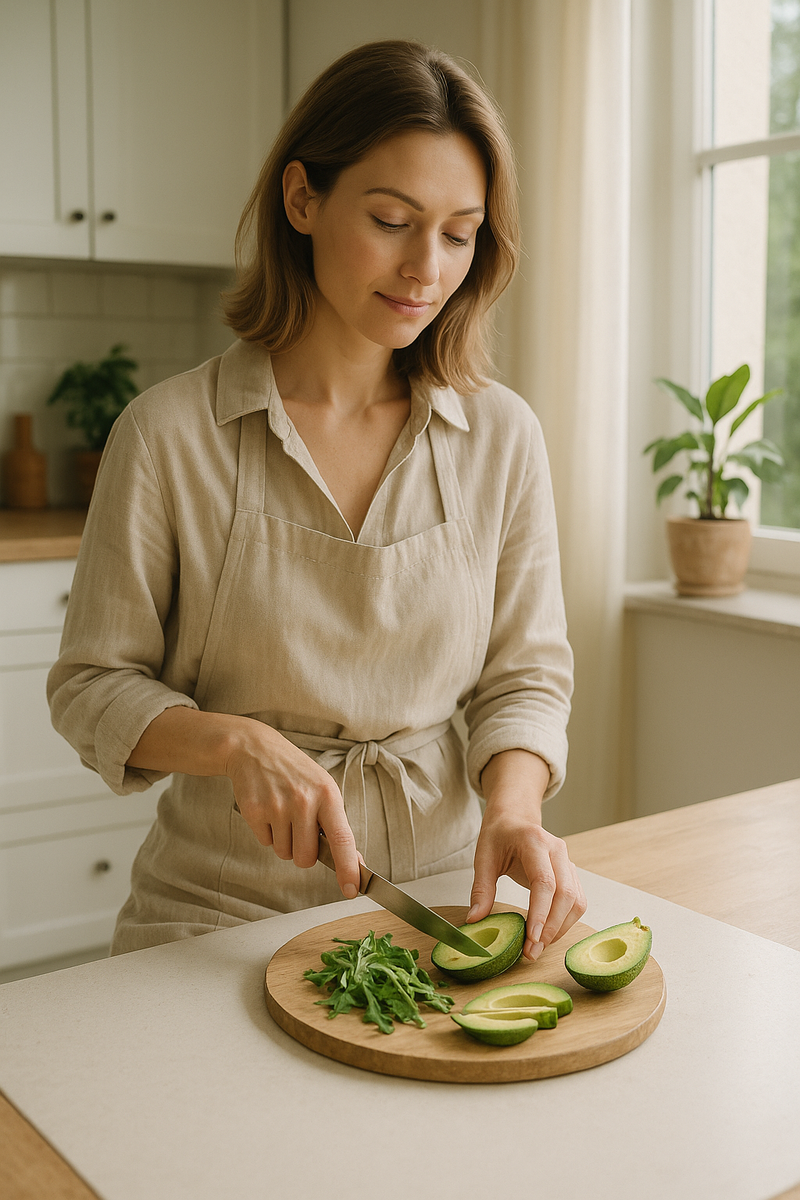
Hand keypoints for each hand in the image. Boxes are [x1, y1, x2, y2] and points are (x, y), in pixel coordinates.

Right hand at [126, 706, 361, 899]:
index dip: (348, 868)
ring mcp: (278, 806)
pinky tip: (267, 809)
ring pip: (284, 854)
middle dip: (303, 852)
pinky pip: (265, 843)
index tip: (352, 890)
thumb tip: (355, 863)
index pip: (342, 839)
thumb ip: (337, 826)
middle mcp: (304, 800)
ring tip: (282, 812)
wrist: (255, 749)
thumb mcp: (323, 790)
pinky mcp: (254, 811)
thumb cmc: (296, 774)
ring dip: (284, 841)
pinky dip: (267, 833)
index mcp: (328, 795)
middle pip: (306, 858)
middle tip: (299, 828)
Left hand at [468, 750, 586, 959]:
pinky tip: (547, 934)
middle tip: (532, 952)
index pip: (545, 882)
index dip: (541, 913)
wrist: (515, 817)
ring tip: (538, 948)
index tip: (531, 938)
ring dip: (560, 929)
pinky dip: (565, 922)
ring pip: (576, 901)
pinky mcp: (571, 874)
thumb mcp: (483, 857)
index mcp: (535, 842)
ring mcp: (568, 862)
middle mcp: (558, 851)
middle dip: (551, 928)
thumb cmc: (499, 834)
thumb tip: (474, 920)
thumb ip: (481, 888)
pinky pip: (577, 901)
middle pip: (566, 895)